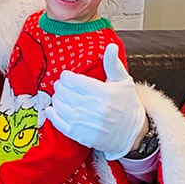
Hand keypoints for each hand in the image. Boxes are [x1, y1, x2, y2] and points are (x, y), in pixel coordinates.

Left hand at [44, 43, 147, 159]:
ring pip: (62, 108)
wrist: (133, 133)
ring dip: (56, 100)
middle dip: (60, 87)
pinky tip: (51, 110)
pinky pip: (62, 125)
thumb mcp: (124, 81)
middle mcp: (96, 109)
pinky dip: (53, 116)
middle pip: (66, 93)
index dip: (66, 77)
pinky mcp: (83, 137)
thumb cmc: (127, 104)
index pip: (75, 81)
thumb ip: (113, 63)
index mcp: (105, 93)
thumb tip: (110, 46)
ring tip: (58, 96)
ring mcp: (89, 124)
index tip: (66, 76)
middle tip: (60, 85)